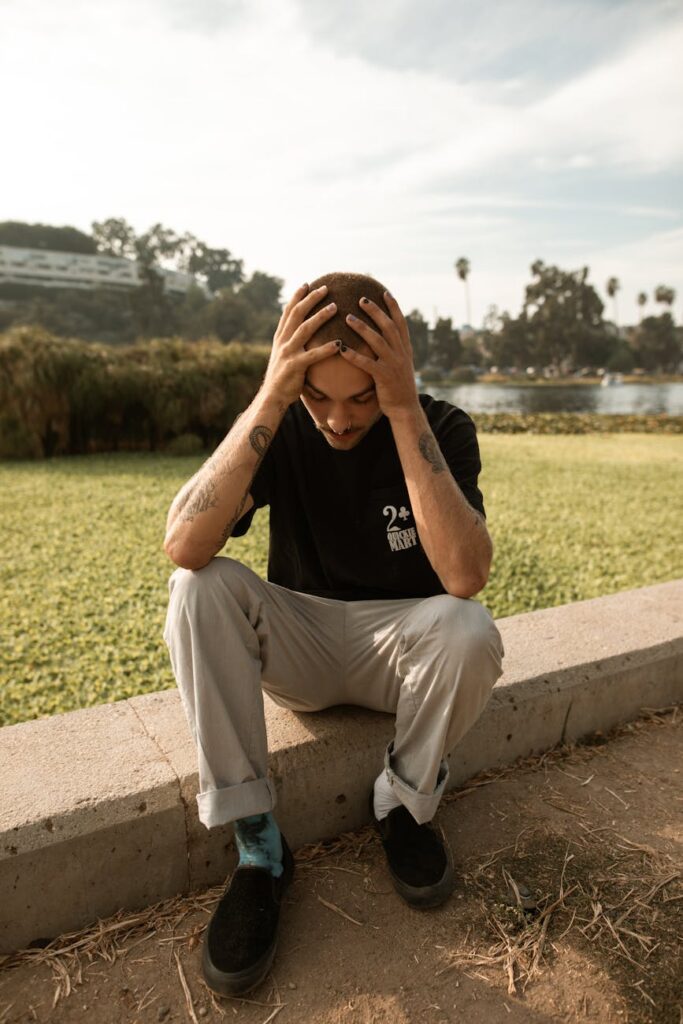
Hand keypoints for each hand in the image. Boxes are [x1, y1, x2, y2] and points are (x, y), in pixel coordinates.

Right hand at [263, 284, 339, 406]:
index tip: (307, 284)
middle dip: (310, 299)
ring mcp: (288, 353)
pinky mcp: (295, 366)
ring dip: (320, 316)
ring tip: (335, 307)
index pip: (288, 312)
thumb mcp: (284, 355)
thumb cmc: (283, 377)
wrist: (272, 397)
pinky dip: (326, 349)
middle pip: (297, 314)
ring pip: (305, 329)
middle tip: (325, 288)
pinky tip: (339, 344)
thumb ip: (292, 342)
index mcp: (280, 337)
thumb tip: (303, 332)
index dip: (296, 297)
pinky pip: (313, 355)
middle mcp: (282, 341)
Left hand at [340, 291, 418, 416]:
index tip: (385, 293)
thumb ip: (394, 350)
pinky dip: (354, 355)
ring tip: (347, 317)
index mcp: (405, 349)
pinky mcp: (384, 377)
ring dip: (362, 328)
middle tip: (361, 299)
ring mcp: (393, 365)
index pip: (401, 323)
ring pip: (377, 341)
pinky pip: (367, 363)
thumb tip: (385, 338)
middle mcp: (401, 354)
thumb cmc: (399, 387)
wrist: (406, 409)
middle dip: (375, 311)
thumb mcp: (401, 365)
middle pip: (388, 326)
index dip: (393, 307)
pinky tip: (342, 348)